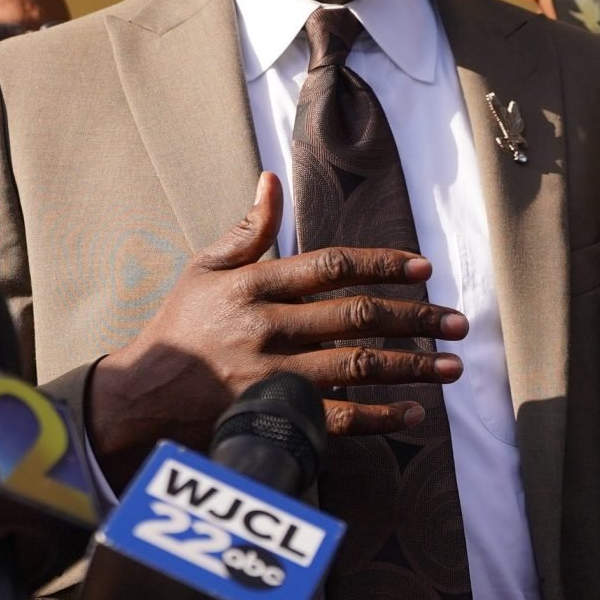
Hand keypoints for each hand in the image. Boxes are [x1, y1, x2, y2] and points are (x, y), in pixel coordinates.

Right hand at [81, 173, 466, 470]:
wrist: (142, 394)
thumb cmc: (181, 326)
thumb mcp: (205, 269)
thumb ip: (247, 230)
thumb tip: (271, 181)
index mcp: (256, 285)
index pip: (331, 266)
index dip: (382, 264)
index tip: (423, 267)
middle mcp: (269, 327)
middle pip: (356, 317)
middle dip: (414, 319)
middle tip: (457, 323)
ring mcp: (273, 374)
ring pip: (356, 367)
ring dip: (410, 367)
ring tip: (451, 366)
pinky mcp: (273, 416)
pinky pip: (337, 418)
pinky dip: (379, 418)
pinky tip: (412, 413)